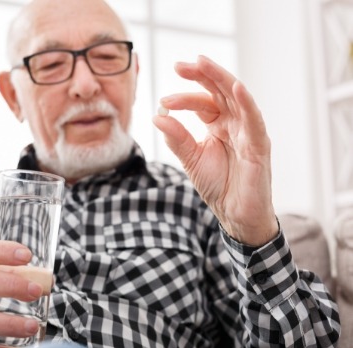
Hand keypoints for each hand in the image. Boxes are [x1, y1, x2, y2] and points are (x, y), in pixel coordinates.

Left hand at [153, 55, 277, 245]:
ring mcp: (248, 132)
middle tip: (180, 65)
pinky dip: (246, 103)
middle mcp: (235, 124)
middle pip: (220, 91)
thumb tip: (157, 116)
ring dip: (220, 79)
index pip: (203, 102)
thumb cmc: (218, 186)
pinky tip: (235, 87)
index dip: (183, 99)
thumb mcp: (191, 159)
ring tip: (202, 64)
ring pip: (237, 98)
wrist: (235, 215)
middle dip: (201, 75)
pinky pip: (254, 120)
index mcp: (218, 125)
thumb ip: (177, 138)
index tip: (163, 102)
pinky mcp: (259, 145)